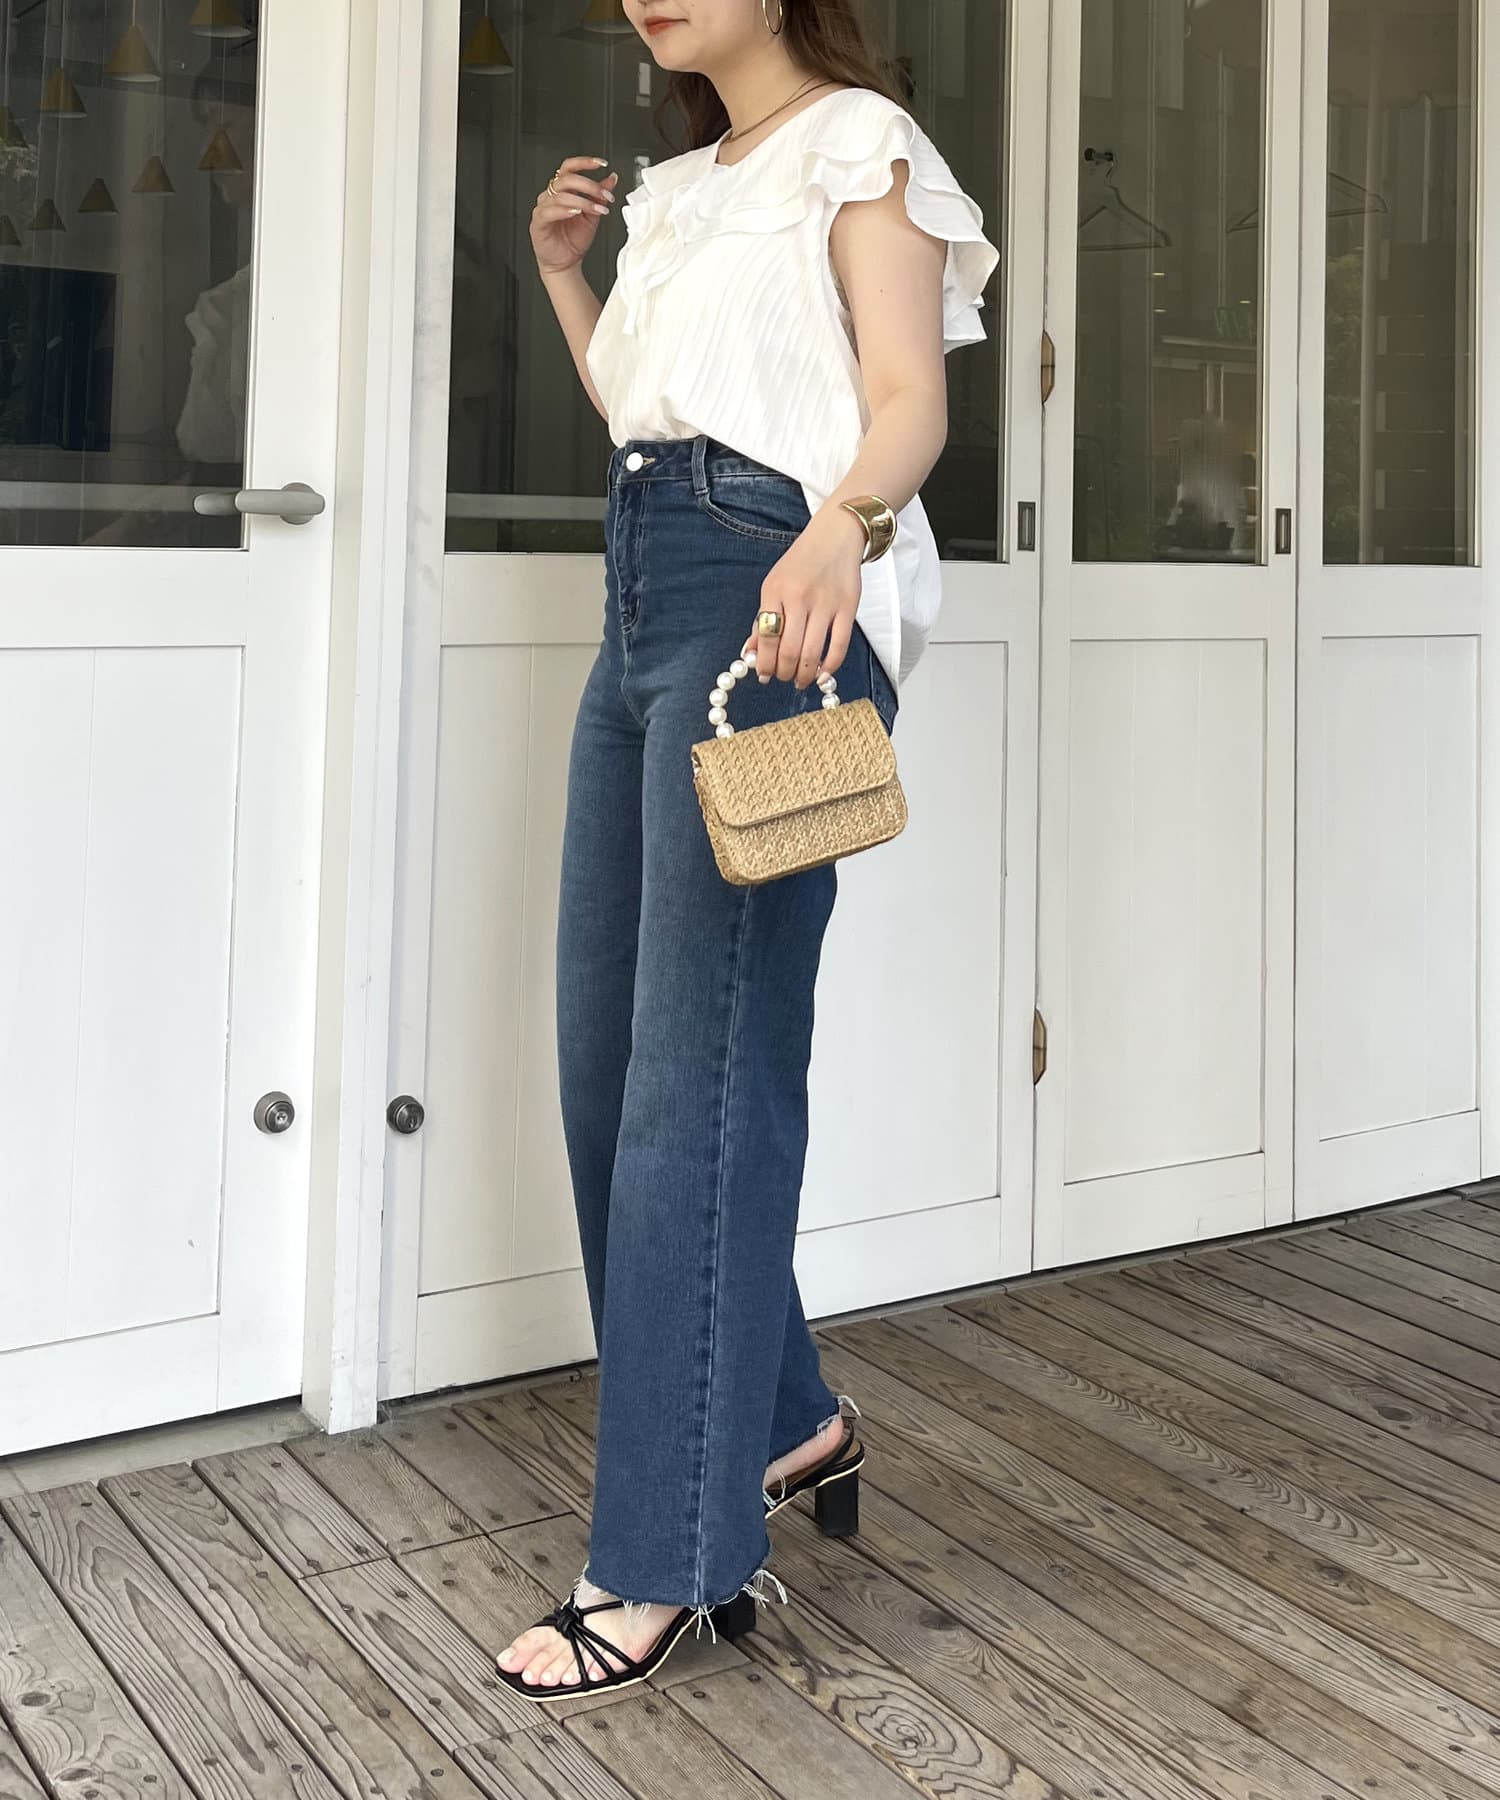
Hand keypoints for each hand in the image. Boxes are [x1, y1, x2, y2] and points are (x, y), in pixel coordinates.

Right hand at [531, 155, 617, 277]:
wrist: (565, 263)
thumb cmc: (574, 240)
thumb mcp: (593, 215)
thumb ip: (600, 196)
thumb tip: (611, 179)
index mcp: (563, 190)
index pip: (570, 167)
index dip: (584, 162)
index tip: (601, 163)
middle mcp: (551, 196)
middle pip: (566, 178)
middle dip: (589, 185)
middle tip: (604, 194)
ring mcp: (543, 208)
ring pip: (560, 195)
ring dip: (582, 201)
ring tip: (597, 209)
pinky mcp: (538, 222)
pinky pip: (549, 212)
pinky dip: (564, 210)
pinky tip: (576, 212)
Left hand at [741, 506, 868, 688]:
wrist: (835, 535)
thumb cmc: (801, 563)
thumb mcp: (773, 585)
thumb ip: (762, 620)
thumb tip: (750, 654)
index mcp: (775, 591)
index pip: (766, 638)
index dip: (764, 664)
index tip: (765, 675)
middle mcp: (799, 597)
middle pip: (788, 650)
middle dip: (784, 673)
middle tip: (784, 678)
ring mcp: (825, 603)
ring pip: (812, 653)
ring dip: (804, 675)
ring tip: (801, 680)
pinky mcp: (848, 607)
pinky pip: (839, 646)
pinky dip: (830, 666)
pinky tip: (823, 673)